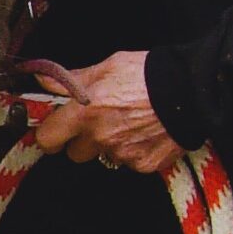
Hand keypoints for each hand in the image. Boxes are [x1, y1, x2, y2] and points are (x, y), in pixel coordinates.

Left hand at [29, 51, 180, 174]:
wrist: (189, 91)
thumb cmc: (145, 74)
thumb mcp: (104, 67)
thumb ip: (71, 80)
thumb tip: (43, 81)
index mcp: (84, 112)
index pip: (47, 139)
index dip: (48, 134)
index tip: (54, 128)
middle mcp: (100, 137)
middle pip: (74, 153)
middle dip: (79, 141)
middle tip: (94, 123)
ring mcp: (123, 155)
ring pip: (102, 157)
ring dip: (107, 146)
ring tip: (125, 124)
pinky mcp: (144, 165)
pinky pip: (128, 162)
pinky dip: (132, 151)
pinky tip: (143, 133)